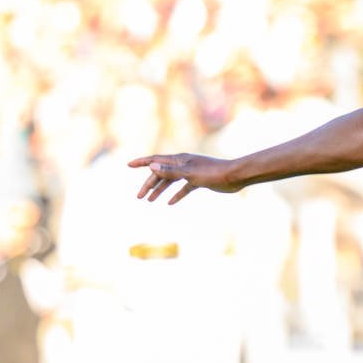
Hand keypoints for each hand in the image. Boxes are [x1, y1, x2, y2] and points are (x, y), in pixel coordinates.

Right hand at [128, 152, 244, 202]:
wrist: (234, 176)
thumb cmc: (213, 173)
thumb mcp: (189, 173)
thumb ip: (170, 171)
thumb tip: (151, 166)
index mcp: (179, 160)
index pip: (155, 159)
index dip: (141, 162)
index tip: (128, 165)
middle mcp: (183, 164)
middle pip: (161, 173)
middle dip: (149, 184)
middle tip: (139, 197)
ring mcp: (190, 172)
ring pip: (170, 181)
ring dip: (160, 190)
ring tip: (149, 201)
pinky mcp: (198, 181)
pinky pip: (183, 188)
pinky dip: (176, 195)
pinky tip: (169, 203)